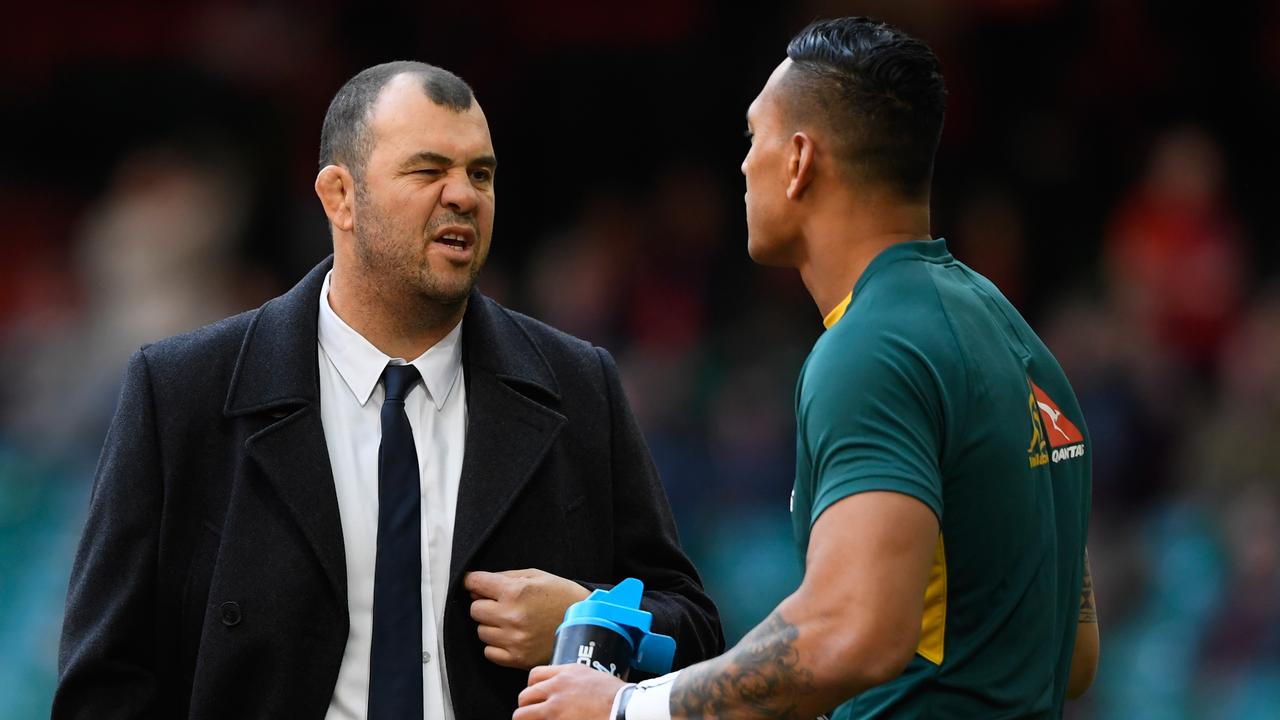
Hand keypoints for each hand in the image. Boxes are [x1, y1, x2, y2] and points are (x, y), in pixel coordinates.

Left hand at [464, 568, 589, 668]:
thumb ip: (504, 577)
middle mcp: (512, 616)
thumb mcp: (536, 576)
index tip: (473, 582)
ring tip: (511, 620)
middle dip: (484, 603)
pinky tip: (511, 636)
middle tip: (501, 603)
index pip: (475, 583)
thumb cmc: (562, 597)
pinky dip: (496, 644)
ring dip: (491, 625)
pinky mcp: (517, 658)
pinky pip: (489, 652)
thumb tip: (475, 583)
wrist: (586, 624)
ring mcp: (514, 639)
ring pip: (481, 631)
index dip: (472, 581)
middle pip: (475, 609)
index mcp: (516, 592)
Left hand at [515, 664, 624, 719]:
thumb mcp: (593, 678)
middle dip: (527, 707)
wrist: (626, 708)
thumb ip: (576, 682)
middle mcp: (557, 686)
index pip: (534, 675)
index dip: (534, 689)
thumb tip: (572, 693)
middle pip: (525, 696)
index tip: (538, 697)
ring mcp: (554, 706)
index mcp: (567, 672)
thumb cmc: (618, 697)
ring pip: (521, 715)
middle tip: (535, 715)